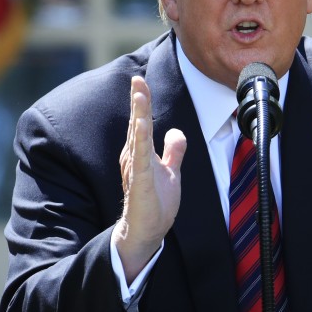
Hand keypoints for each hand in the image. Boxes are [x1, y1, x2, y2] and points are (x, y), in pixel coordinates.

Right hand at [112, 76, 186, 280]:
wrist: (147, 232)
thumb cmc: (155, 205)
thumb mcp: (170, 172)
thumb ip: (173, 152)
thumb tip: (176, 132)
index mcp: (141, 153)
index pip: (142, 122)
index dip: (142, 102)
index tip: (141, 81)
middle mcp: (134, 157)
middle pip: (137, 123)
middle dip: (138, 100)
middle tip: (137, 78)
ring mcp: (136, 169)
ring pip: (138, 135)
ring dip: (139, 114)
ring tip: (139, 93)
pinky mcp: (141, 182)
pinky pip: (141, 157)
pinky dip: (141, 140)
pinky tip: (142, 125)